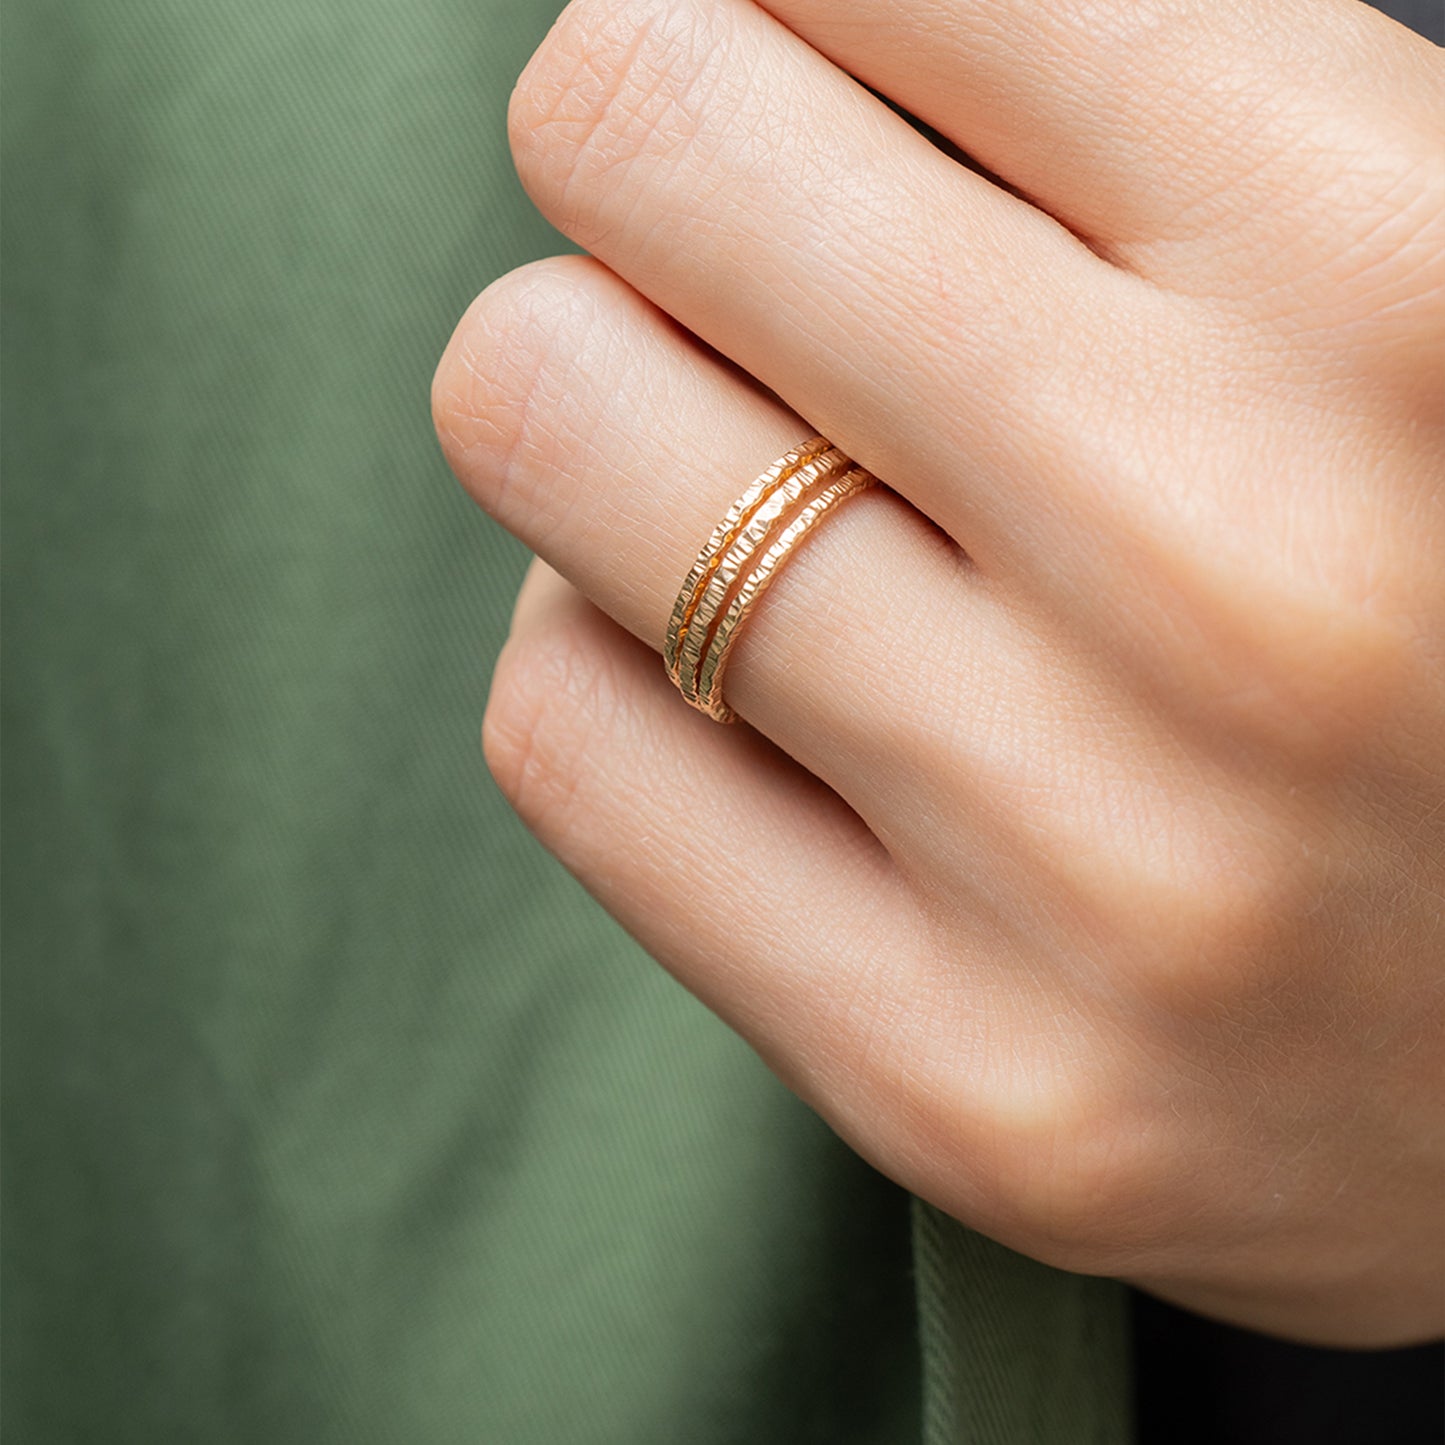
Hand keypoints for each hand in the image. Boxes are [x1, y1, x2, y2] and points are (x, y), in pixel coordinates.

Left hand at [432, 0, 1444, 1344]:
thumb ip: (1127, 120)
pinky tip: (727, 678)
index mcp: (1399, 282)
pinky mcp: (957, 1077)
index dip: (779, 1)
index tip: (799, 73)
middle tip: (731, 237)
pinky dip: (599, 652)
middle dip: (648, 154)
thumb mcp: (1401, 291)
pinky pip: (563, 734)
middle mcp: (1233, 572)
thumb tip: (785, 29)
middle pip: (635, 141)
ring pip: (542, 428)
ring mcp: (1085, 865)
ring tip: (743, 468)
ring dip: (599, 411)